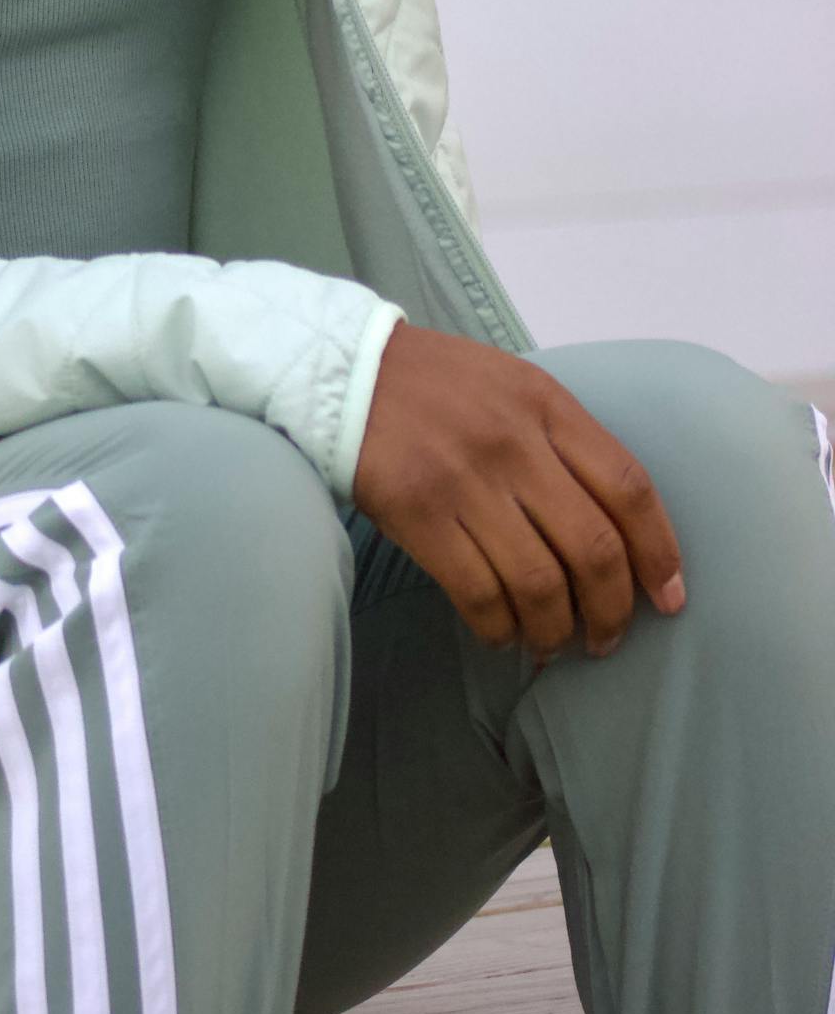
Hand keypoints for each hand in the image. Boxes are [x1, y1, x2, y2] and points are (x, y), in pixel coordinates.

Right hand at [351, 321, 686, 661]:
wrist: (344, 370)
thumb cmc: (438, 383)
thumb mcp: (514, 385)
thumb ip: (563, 439)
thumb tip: (615, 527)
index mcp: (545, 404)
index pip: (629, 485)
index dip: (659, 551)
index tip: (669, 596)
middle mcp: (513, 443)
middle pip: (593, 548)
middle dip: (613, 610)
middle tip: (608, 638)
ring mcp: (465, 481)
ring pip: (540, 584)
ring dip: (555, 630)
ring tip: (552, 643)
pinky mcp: (418, 515)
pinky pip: (479, 594)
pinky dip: (499, 629)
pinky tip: (501, 633)